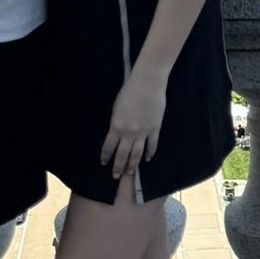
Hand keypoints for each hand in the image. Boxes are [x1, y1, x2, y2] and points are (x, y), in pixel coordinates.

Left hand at [101, 66, 167, 180]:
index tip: (104, 164)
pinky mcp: (155, 128)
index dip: (106, 157)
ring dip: (133, 165)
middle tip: (116, 176)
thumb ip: (116, 123)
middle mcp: (129, 133)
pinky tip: (147, 159)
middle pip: (122, 155)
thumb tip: (116, 133)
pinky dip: (149, 153)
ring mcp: (143, 132)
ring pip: (137, 154)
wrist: (148, 83)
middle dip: (118, 167)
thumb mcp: (116, 107)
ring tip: (130, 172)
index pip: (109, 147)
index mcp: (116, 126)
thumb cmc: (129, 91)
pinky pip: (152, 145)